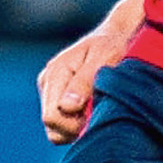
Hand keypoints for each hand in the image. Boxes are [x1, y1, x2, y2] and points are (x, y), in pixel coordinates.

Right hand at [36, 23, 128, 143]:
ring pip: (55, 128)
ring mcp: (49, 90)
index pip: (52, 117)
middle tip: (98, 112)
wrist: (114, 35)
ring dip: (75, 127)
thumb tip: (67, 107)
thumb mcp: (105, 58)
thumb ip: (84, 82)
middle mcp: (47, 81)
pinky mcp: (56, 96)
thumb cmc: (113, 45)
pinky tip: (91, 109)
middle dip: (75, 127)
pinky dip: (76, 123)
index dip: (74, 125)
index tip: (96, 114)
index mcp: (56, 72)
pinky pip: (61, 122)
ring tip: (95, 110)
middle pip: (51, 125)